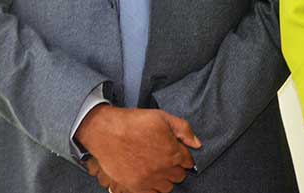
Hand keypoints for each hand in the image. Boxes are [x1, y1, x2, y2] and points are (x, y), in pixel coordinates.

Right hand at [75, 105, 200, 192]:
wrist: (106, 132)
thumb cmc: (134, 123)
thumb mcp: (163, 118)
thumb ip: (184, 130)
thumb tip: (197, 144)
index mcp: (173, 152)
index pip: (188, 162)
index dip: (183, 157)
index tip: (178, 155)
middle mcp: (163, 168)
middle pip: (179, 176)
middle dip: (175, 168)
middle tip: (166, 161)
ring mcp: (149, 179)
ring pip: (167, 187)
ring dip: (165, 179)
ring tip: (157, 169)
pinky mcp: (135, 186)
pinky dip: (152, 188)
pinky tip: (148, 178)